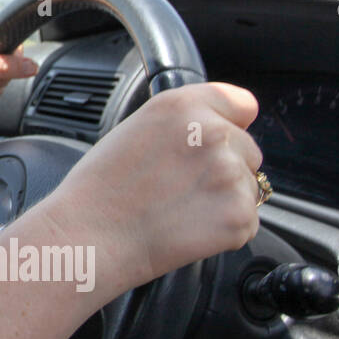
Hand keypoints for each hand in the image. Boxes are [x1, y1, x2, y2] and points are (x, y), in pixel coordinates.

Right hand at [37, 82, 263, 296]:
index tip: (217, 141)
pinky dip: (225, 230)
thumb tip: (221, 126)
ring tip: (180, 209)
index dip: (230, 123)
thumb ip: (182, 122)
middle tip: (181, 186)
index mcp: (183, 106)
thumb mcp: (135, 129)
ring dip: (225, 199)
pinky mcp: (238, 216)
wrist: (89, 235)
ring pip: (249, 186)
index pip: (240, 103)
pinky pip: (247, 220)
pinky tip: (187, 228)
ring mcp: (229, 175)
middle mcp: (212, 133)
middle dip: (225, 167)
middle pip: (248, 149)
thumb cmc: (100, 188)